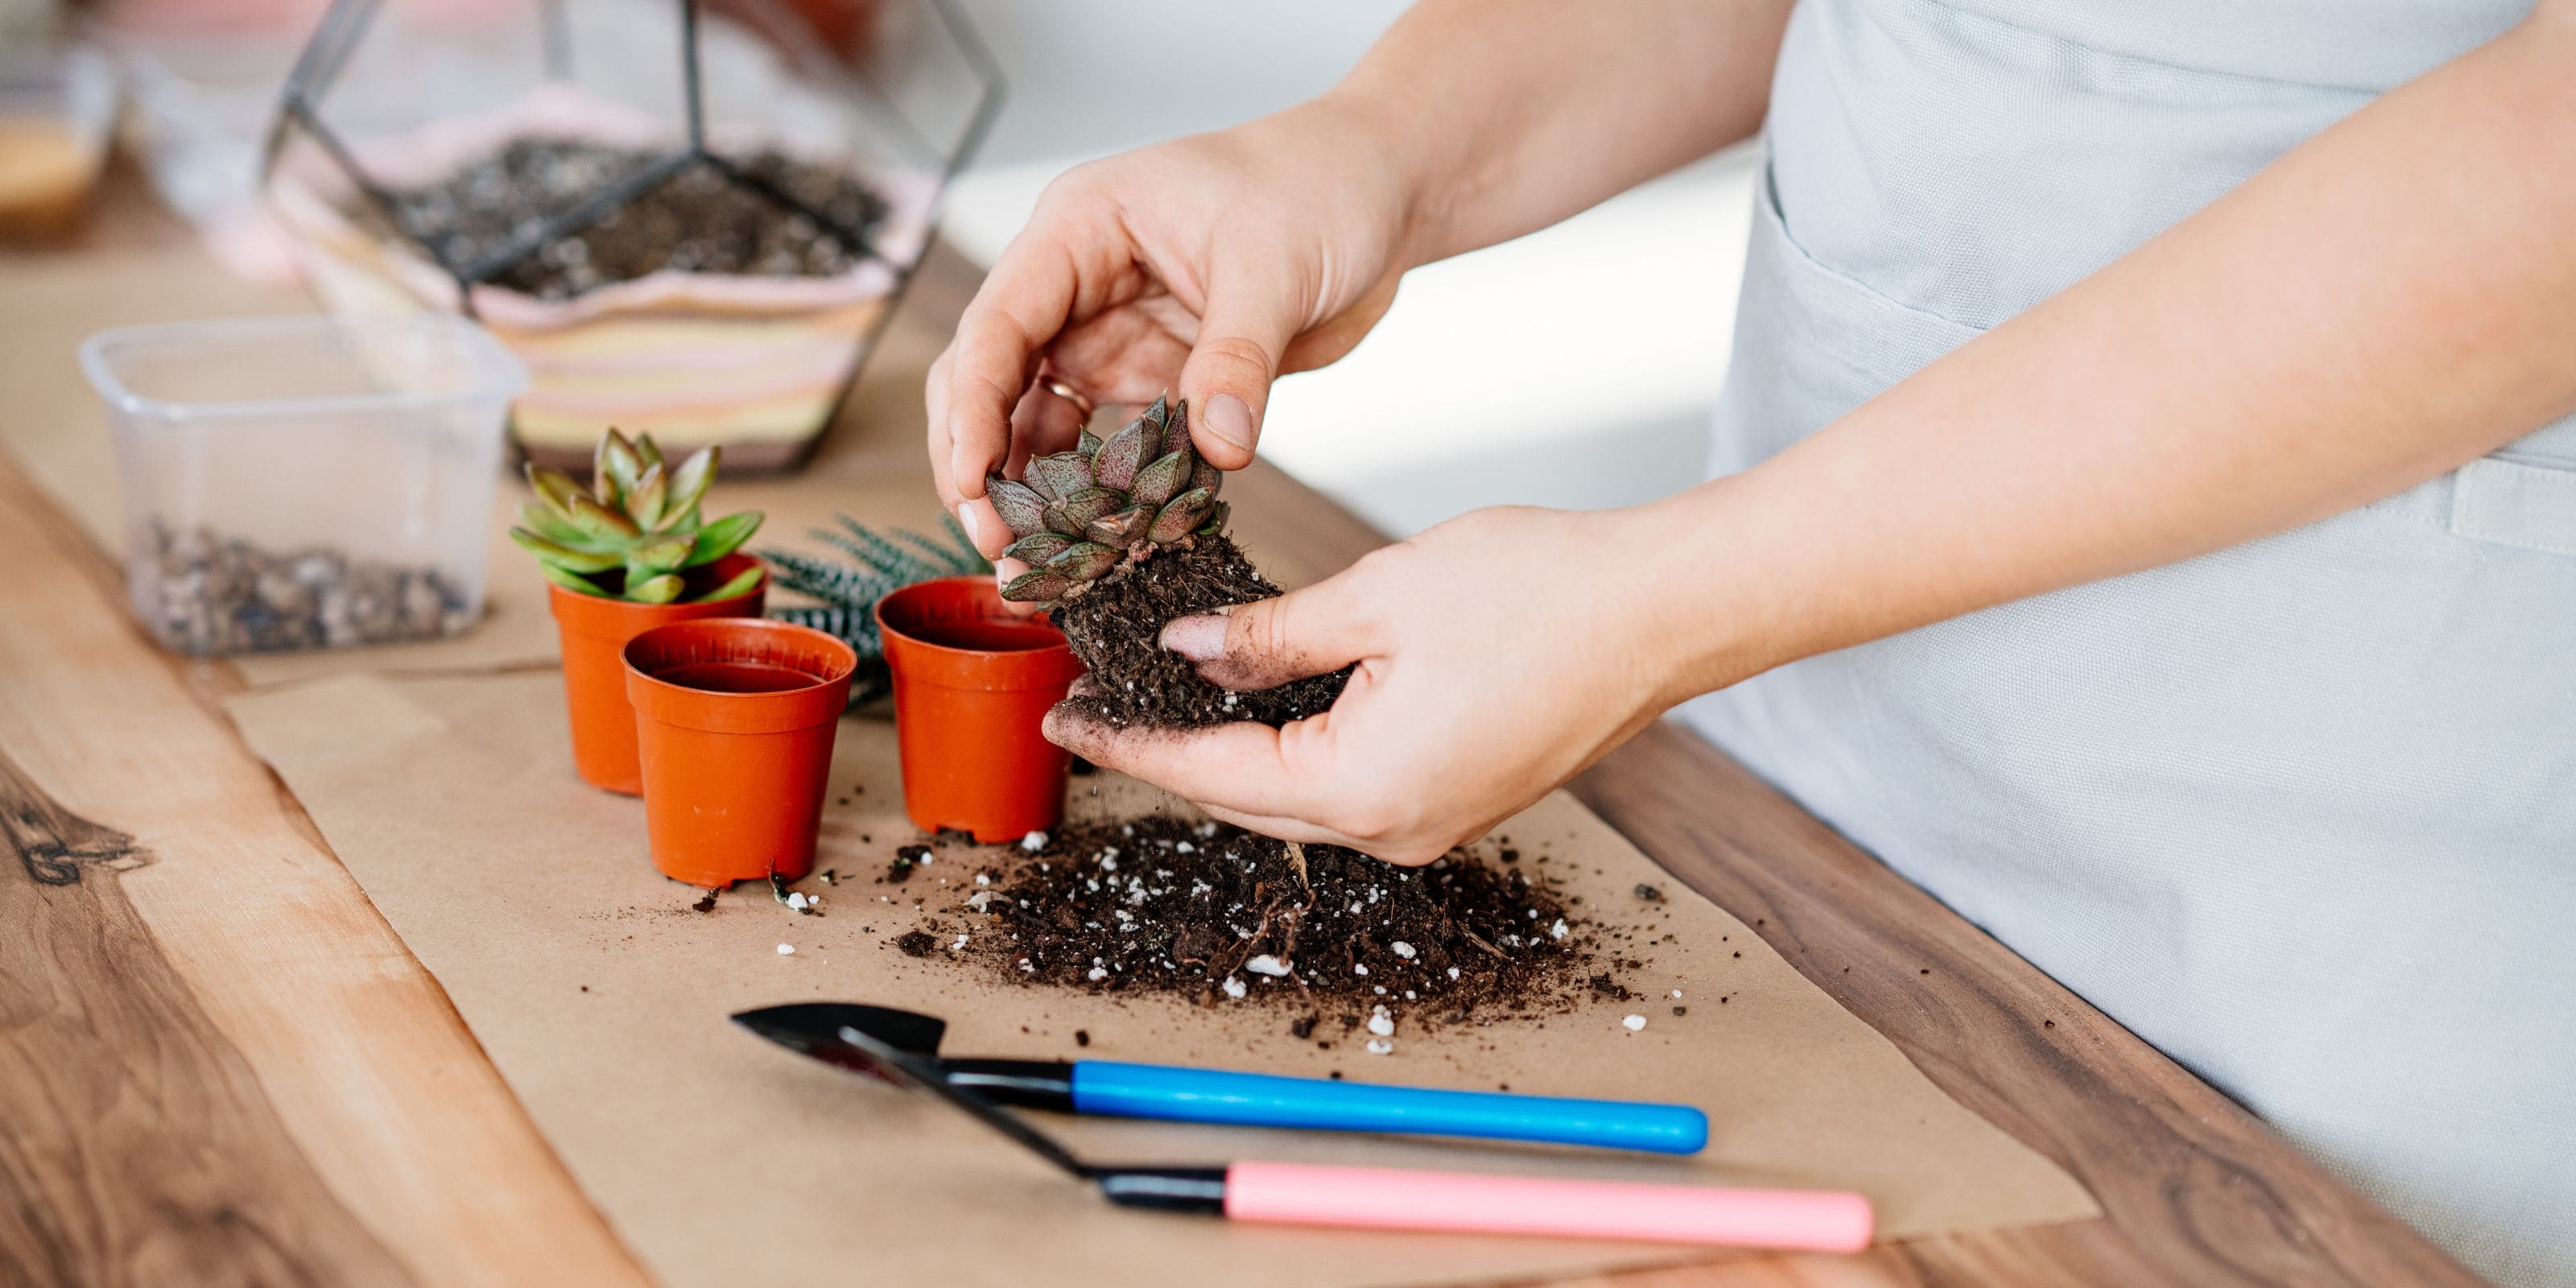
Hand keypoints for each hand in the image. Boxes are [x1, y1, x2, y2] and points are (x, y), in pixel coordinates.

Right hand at [928, 98, 1415, 593]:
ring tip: (1034, 564)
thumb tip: (1219, 448)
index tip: (971, 483)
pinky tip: (1100, 543)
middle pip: (992, 380)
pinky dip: (1099, 495)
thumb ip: (1237, 358)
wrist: (1378, 192)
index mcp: (1079, 229)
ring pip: (1037, 422)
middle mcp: (1077, 285)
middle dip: (981, 462)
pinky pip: (1107, 445)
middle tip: (996, 543)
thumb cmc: (1319, 185)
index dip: (973, 408)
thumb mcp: (1274, 265)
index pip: (997, 324)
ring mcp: (1112, 334)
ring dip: (1032, 492)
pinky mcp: (1154, 377)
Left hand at [1042, 505, 1709, 864]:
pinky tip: (1264, 700)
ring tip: (1165, 700)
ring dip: (1230, 753)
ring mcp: (1435, 824)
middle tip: (1097, 707)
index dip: (1133, 741)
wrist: (1668, 610)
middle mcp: (1396, 830)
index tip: (1070, 716)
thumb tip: (1191, 652)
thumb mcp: (1378, 596)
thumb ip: (1270, 635)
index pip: (1211, 771)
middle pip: (1247, 798)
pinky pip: (1352, 788)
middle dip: (1169, 753)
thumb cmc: (1546, 593)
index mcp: (1363, 789)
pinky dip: (1297, 748)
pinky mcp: (1463, 799)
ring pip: (1297, 798)